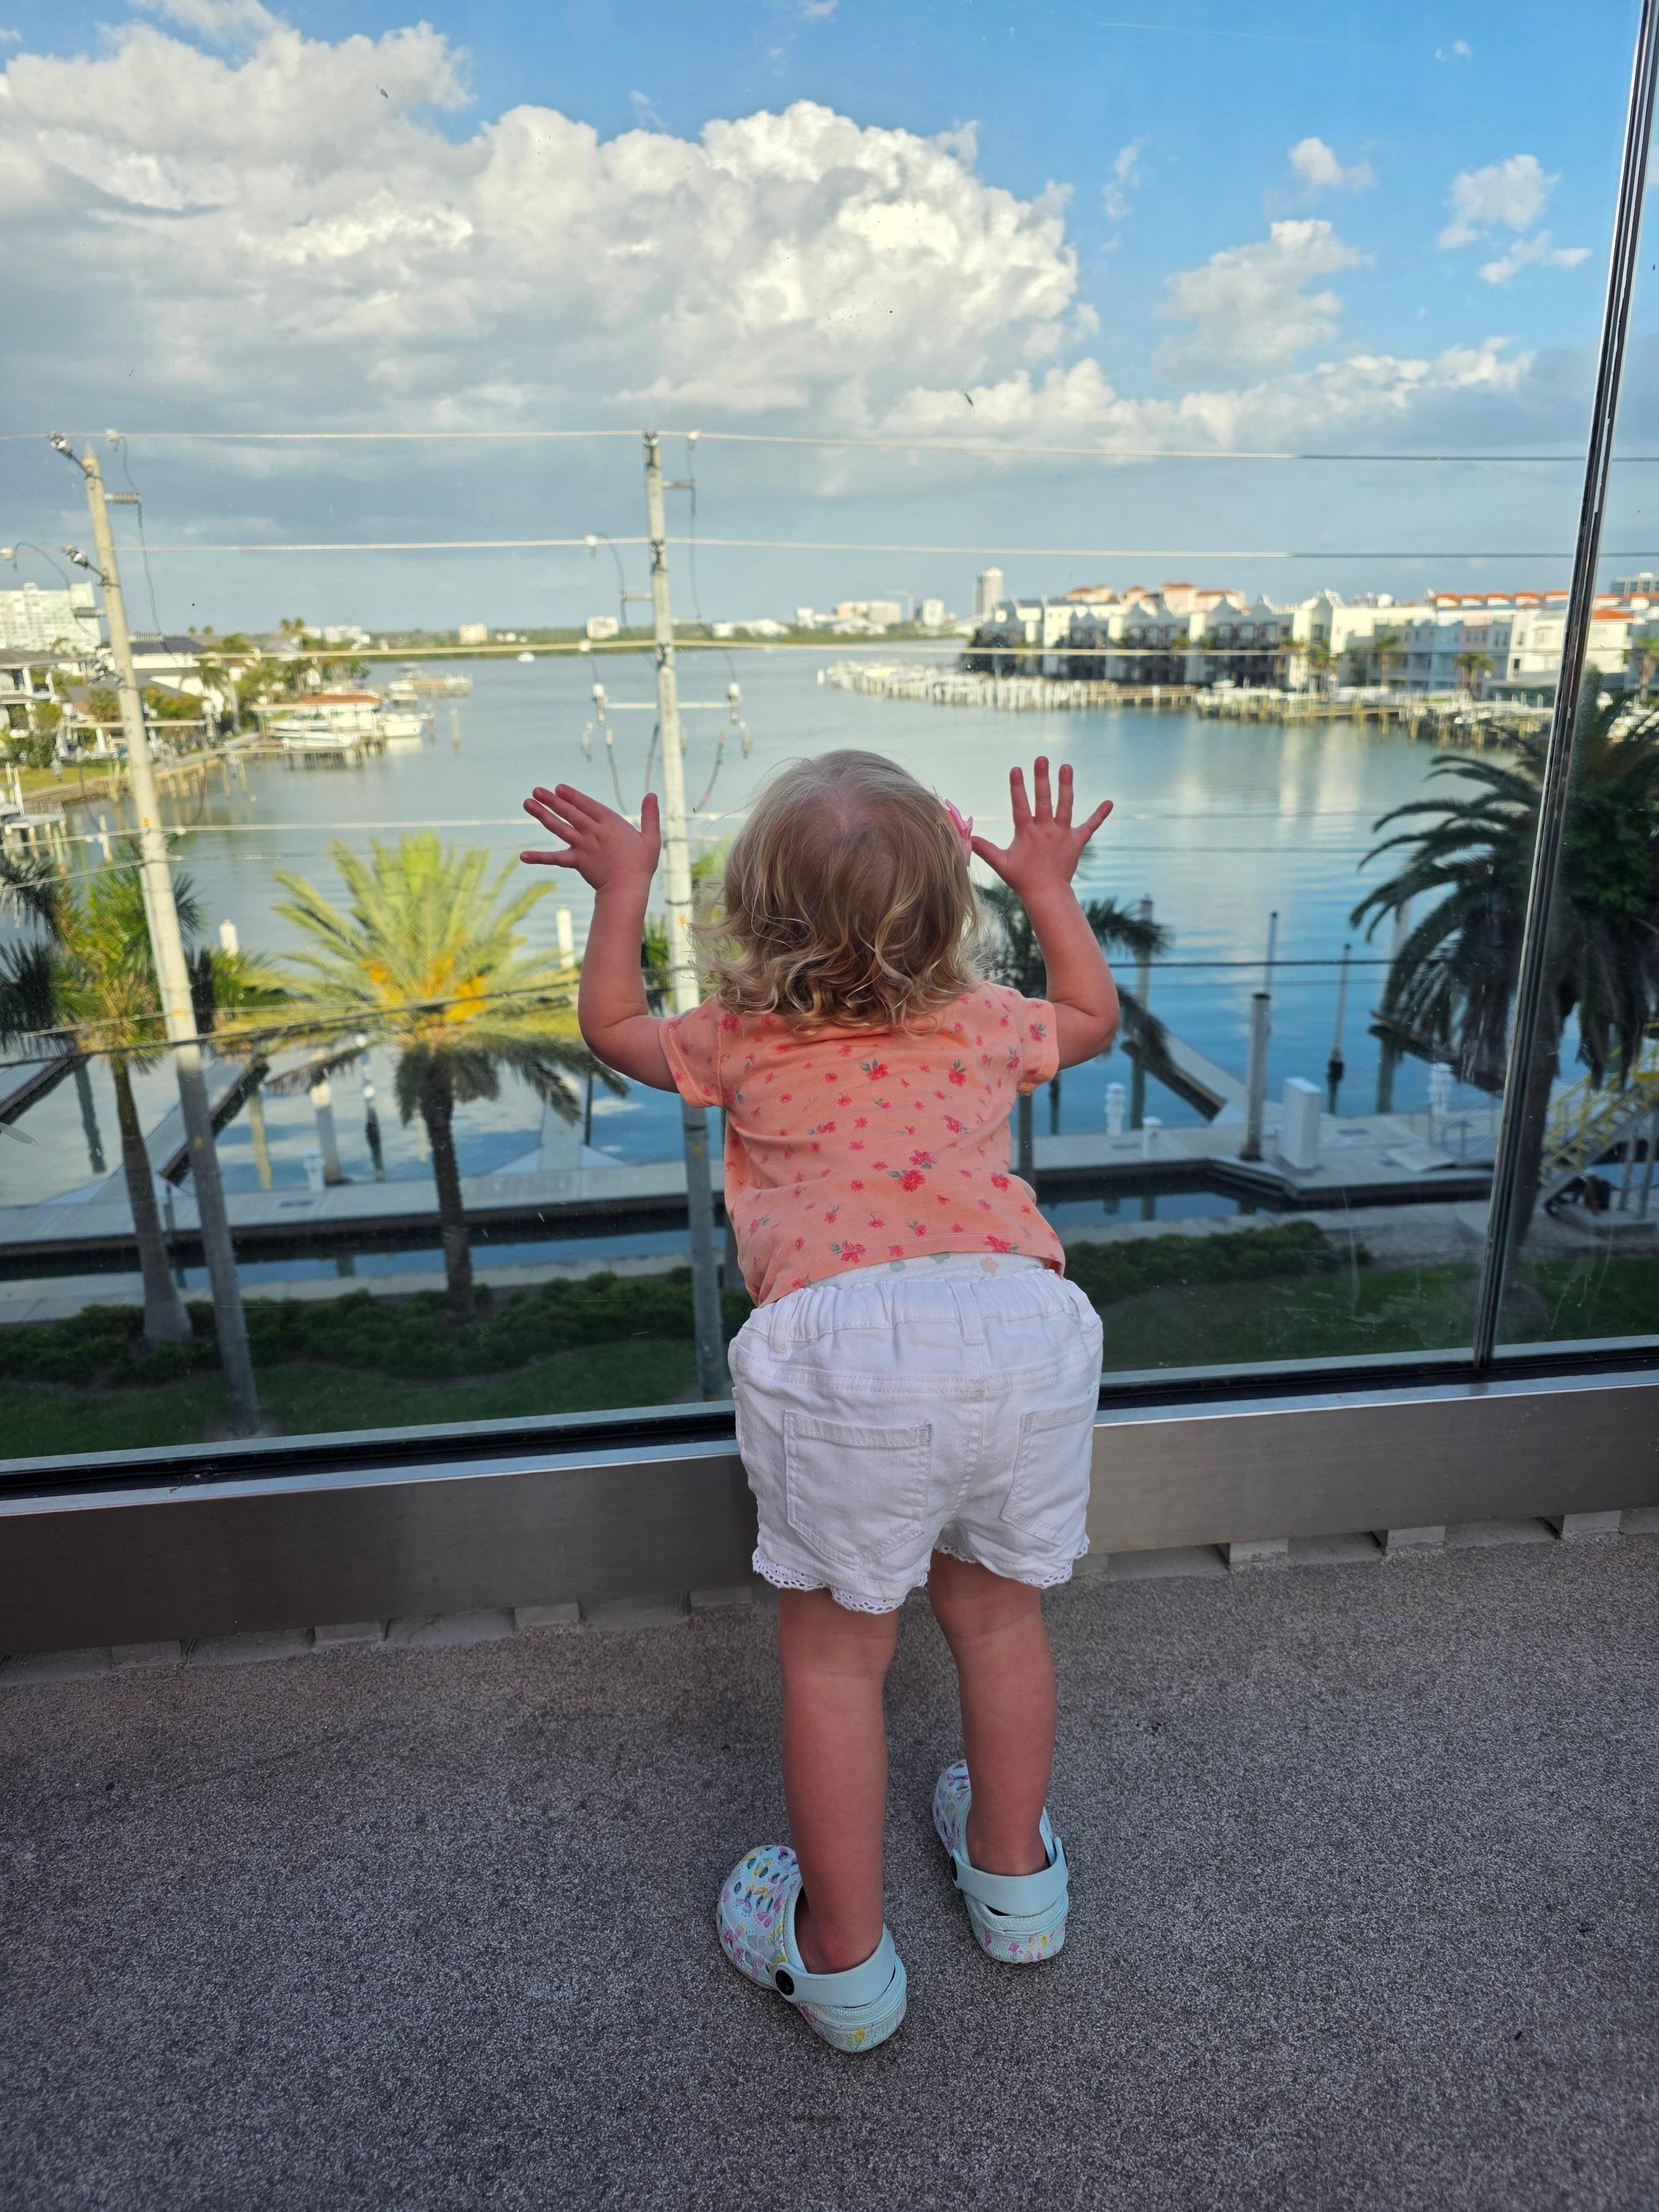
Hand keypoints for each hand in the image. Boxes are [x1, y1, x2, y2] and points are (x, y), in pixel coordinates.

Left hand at [521, 784, 659, 896]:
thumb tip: (652, 795)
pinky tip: (523, 856)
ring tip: (527, 804)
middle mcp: (594, 833)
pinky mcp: (577, 862)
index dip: (573, 796)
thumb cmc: (641, 865)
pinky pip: (555, 859)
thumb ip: (650, 816)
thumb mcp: (651, 839)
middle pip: (570, 813)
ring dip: (543, 816)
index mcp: (610, 824)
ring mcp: (583, 847)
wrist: (628, 890)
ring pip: (560, 829)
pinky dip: (539, 858)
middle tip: (536, 791)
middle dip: (552, 801)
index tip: (559, 788)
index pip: (588, 805)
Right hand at [971, 758, 1111, 900]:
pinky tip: (1109, 802)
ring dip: (1066, 786)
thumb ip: (985, 849)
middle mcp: (1045, 830)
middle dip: (1042, 778)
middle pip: (1044, 800)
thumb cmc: (1022, 879)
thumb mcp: (1001, 864)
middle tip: (1042, 759)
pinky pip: (1090, 826)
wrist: (1047, 894)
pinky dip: (1099, 815)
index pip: (1020, 806)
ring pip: (1065, 806)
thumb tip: (967, 837)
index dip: (1018, 787)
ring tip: (1066, 766)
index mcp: (1026, 833)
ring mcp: (1062, 834)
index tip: (1016, 769)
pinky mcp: (1077, 841)